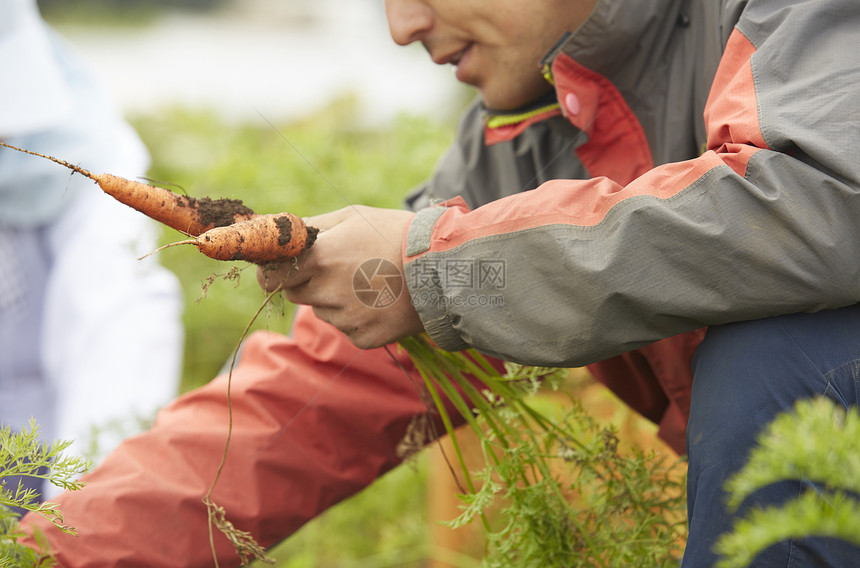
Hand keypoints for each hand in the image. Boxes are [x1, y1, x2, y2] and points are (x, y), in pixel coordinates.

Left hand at [256, 205, 424, 348]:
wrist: (443, 269)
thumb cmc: (396, 234)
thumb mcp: (353, 216)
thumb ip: (310, 227)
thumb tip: (278, 233)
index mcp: (319, 258)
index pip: (271, 276)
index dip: (272, 272)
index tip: (278, 269)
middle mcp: (327, 292)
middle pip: (297, 294)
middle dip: (309, 282)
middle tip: (341, 269)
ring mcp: (346, 319)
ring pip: (324, 311)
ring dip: (336, 300)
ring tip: (371, 282)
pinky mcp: (363, 338)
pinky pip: (347, 329)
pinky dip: (358, 318)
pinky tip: (382, 301)